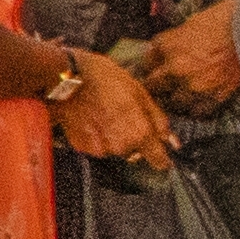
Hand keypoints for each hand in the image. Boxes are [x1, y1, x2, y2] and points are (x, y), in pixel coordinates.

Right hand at [51, 50, 174, 167]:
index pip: (159, 160)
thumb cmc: (104, 78)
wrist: (67, 78)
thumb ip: (157, 120)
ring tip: (105, 113)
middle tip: (123, 114)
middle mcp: (120, 146)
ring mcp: (99, 148)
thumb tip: (172, 141)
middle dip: (133, 138)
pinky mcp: (82, 146)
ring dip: (114, 136)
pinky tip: (92, 118)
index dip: (162, 156)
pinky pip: (97, 146)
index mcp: (139, 133)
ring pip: (115, 148)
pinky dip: (97, 136)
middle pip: (135, 152)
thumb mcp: (139, 92)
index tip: (162, 154)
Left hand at [145, 0, 239, 108]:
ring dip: (173, 100)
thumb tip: (159, 53)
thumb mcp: (189, 24)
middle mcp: (176, 70)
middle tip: (160, 85)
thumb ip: (171, 42)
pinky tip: (195, 102)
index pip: (145, 63)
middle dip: (156, 86)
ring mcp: (194, 87)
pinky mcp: (213, 99)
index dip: (148, 67)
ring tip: (177, 96)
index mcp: (167, 47)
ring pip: (172, 104)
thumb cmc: (225, 21)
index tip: (152, 69)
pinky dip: (193, 109)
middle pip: (153, 87)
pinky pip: (195, 113)